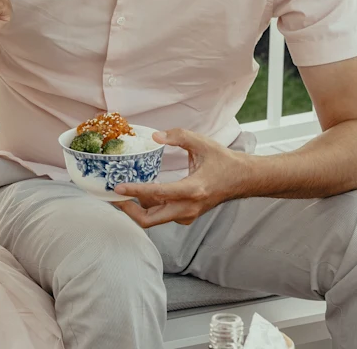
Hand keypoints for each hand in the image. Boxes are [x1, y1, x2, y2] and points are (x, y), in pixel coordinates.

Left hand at [113, 129, 247, 227]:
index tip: (118, 188)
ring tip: (122, 192)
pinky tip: (140, 193)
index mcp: (193, 190)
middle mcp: (188, 207)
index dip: (136, 191)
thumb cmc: (223, 161)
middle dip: (128, 210)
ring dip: (137, 208)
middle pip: (150, 220)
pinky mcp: (186, 216)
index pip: (158, 194)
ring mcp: (187, 215)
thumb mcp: (202, 143)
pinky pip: (162, 215)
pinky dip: (148, 207)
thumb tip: (155, 136)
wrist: (243, 179)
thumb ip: (178, 136)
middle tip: (113, 196)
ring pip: (154, 219)